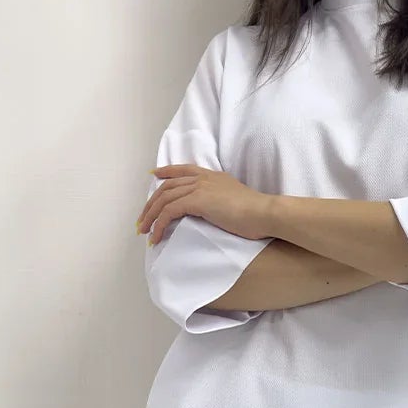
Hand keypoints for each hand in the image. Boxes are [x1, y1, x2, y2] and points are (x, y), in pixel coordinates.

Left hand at [137, 165, 275, 243]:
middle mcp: (203, 178)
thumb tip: (213, 210)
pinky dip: (159, 225)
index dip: (166, 172)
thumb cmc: (256, 214)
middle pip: (167, 187)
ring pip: (164, 199)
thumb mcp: (235, 201)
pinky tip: (156, 237)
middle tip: (143, 221)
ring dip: (151, 217)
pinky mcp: (197, 201)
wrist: (264, 213)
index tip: (154, 176)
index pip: (183, 170)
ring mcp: (199, 188)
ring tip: (145, 232)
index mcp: (212, 176)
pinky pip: (169, 212)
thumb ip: (221, 200)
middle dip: (151, 204)